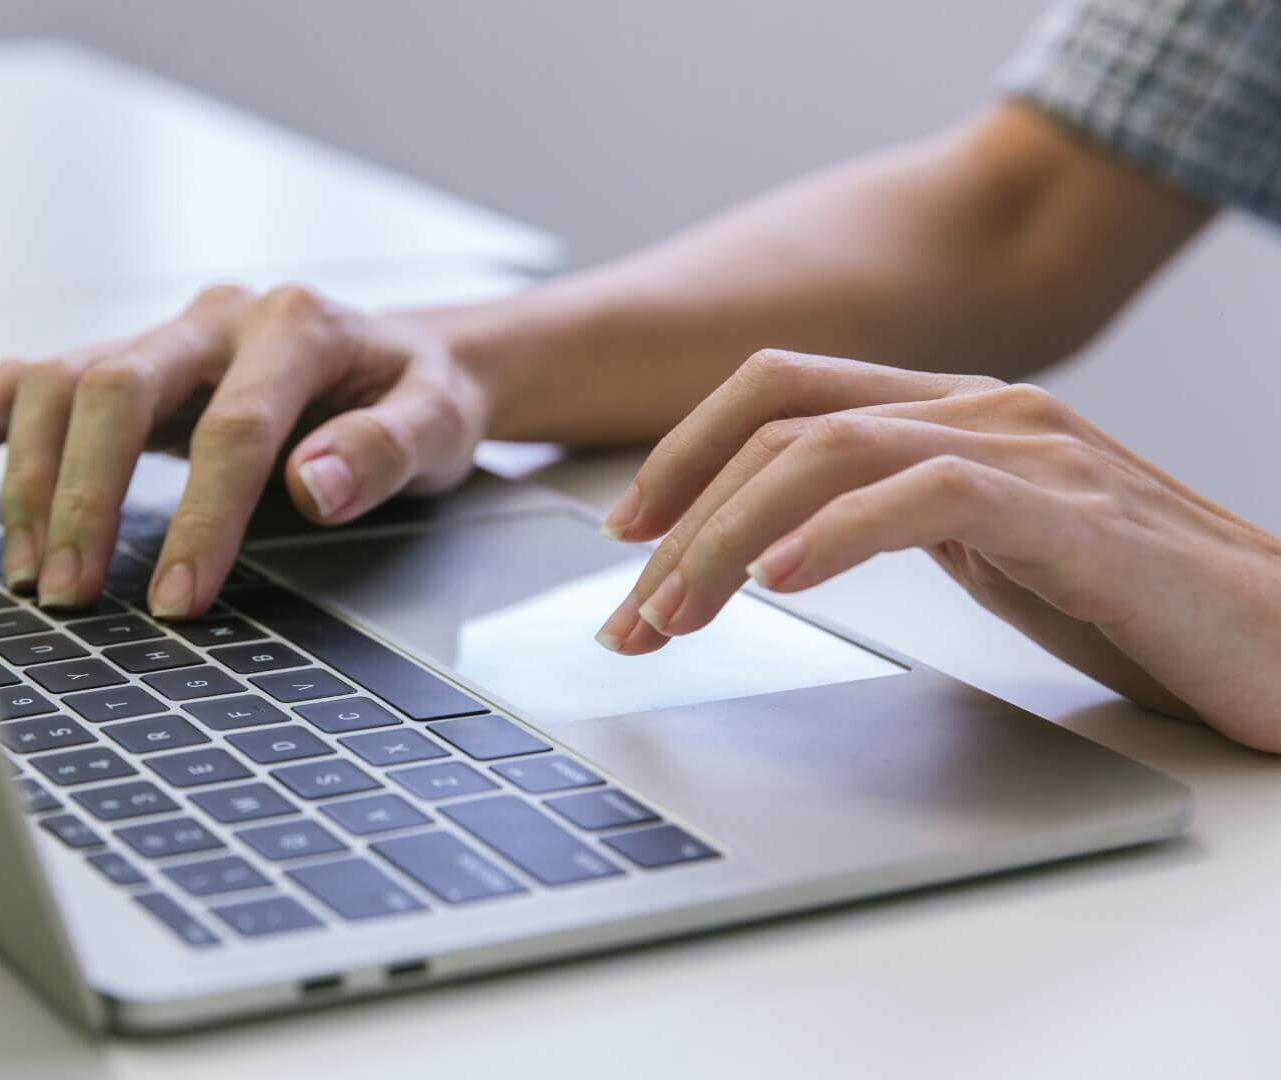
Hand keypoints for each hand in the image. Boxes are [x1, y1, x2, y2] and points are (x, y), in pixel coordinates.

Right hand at [0, 284, 491, 617]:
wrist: (398, 361)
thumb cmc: (418, 398)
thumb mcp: (442, 421)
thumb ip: (389, 449)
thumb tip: (315, 485)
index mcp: (297, 325)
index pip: (232, 425)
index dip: (201, 517)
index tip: (177, 598)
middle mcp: (215, 319)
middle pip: (116, 386)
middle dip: (87, 497)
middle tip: (73, 596)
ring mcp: (161, 336)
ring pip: (59, 381)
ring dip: (32, 481)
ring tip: (36, 576)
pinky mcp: (124, 363)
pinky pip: (30, 381)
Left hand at [595, 349, 1280, 752]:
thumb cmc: (1138, 603)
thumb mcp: (986, 547)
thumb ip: (898, 515)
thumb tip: (776, 543)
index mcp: (953, 408)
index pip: (782, 387)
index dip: (685, 449)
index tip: (624, 533)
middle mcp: (983, 406)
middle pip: (783, 421)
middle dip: (683, 517)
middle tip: (630, 615)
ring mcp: (1032, 449)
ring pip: (832, 450)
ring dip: (731, 535)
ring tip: (677, 612)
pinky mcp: (1075, 513)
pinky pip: (929, 495)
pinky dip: (840, 532)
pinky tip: (781, 578)